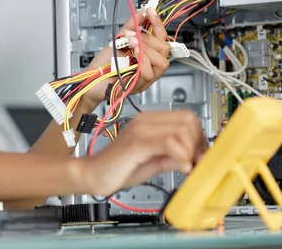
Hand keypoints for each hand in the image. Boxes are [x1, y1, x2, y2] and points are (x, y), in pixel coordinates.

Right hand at [76, 110, 207, 196]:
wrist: (93, 174)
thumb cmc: (120, 168)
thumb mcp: (155, 162)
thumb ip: (175, 156)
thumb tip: (199, 156)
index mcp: (150, 121)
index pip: (187, 117)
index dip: (199, 137)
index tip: (198, 157)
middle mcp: (145, 120)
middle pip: (188, 121)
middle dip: (197, 144)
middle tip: (193, 163)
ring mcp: (140, 129)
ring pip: (181, 130)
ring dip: (189, 151)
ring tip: (185, 167)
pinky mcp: (136, 143)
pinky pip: (168, 143)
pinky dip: (180, 157)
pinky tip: (179, 168)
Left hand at [80, 7, 169, 105]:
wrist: (90, 79)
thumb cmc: (104, 63)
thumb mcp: (119, 40)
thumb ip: (132, 26)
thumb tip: (142, 12)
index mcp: (148, 54)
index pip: (161, 37)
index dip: (157, 23)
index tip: (150, 11)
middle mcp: (150, 66)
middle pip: (166, 49)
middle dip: (150, 38)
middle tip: (134, 36)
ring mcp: (146, 77)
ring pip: (162, 62)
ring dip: (147, 49)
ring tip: (131, 44)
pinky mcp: (138, 85)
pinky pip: (149, 73)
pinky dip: (142, 60)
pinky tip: (134, 53)